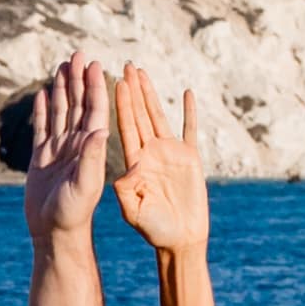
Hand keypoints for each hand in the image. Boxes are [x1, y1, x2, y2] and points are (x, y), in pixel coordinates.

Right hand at [24, 54, 111, 248]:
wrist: (54, 234)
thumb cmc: (73, 214)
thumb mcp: (86, 185)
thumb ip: (92, 158)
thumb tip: (100, 130)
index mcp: (90, 148)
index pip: (94, 110)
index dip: (95, 87)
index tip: (95, 64)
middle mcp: (77, 145)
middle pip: (78, 104)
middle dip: (78, 79)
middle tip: (78, 54)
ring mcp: (59, 150)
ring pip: (61, 112)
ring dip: (63, 88)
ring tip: (63, 65)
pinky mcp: (42, 158)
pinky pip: (43, 128)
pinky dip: (44, 110)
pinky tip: (45, 94)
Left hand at [111, 65, 210, 257]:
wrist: (179, 240)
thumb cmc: (154, 230)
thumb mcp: (134, 211)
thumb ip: (128, 192)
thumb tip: (123, 174)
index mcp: (134, 162)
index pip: (125, 126)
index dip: (120, 103)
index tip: (114, 81)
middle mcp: (149, 153)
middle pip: (139, 115)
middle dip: (133, 90)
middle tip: (126, 65)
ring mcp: (170, 153)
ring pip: (159, 116)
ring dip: (152, 94)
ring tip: (144, 72)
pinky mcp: (190, 158)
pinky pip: (189, 130)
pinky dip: (189, 112)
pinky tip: (186, 94)